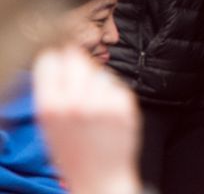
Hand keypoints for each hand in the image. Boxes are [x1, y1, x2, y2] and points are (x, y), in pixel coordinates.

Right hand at [33, 45, 142, 193]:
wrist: (99, 177)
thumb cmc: (72, 151)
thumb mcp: (49, 123)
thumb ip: (52, 91)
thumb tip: (60, 56)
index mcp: (50, 107)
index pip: (50, 60)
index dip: (55, 59)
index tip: (59, 60)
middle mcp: (76, 102)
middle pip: (77, 58)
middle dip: (77, 64)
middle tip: (79, 81)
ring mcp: (102, 102)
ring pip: (99, 71)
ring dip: (96, 80)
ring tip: (93, 103)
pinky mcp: (124, 105)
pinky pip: (116, 85)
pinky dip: (112, 93)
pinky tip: (107, 110)